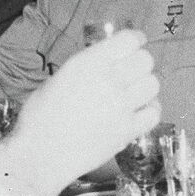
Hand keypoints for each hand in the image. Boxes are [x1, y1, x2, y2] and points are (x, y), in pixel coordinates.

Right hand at [0, 30, 159, 195]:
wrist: (40, 155)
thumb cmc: (40, 117)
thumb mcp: (59, 79)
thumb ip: (87, 68)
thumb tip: (105, 63)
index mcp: (89, 63)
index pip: (129, 40)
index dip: (136, 39)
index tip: (136, 44)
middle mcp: (109, 81)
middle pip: (146, 60)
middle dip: (141, 62)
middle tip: (133, 70)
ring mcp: (121, 107)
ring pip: (153, 84)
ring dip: (146, 85)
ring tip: (136, 91)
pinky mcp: (127, 131)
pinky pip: (154, 113)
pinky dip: (150, 110)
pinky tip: (139, 111)